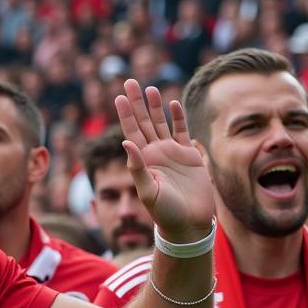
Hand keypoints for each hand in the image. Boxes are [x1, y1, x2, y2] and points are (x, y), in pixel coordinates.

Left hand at [115, 79, 213, 241]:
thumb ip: (138, 168)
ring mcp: (172, 154)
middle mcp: (156, 154)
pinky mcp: (189, 157)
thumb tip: (125, 143)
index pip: (131, 132)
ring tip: (150, 89)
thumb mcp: (148, 192)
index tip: (117, 97)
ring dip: (156, 107)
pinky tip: (173, 104)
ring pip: (162, 124)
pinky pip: (182, 133)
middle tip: (129, 82)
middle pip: (144, 122)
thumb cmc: (166, 213)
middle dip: (136, 103)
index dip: (125, 114)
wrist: (189, 225)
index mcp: (143, 161)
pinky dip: (178, 118)